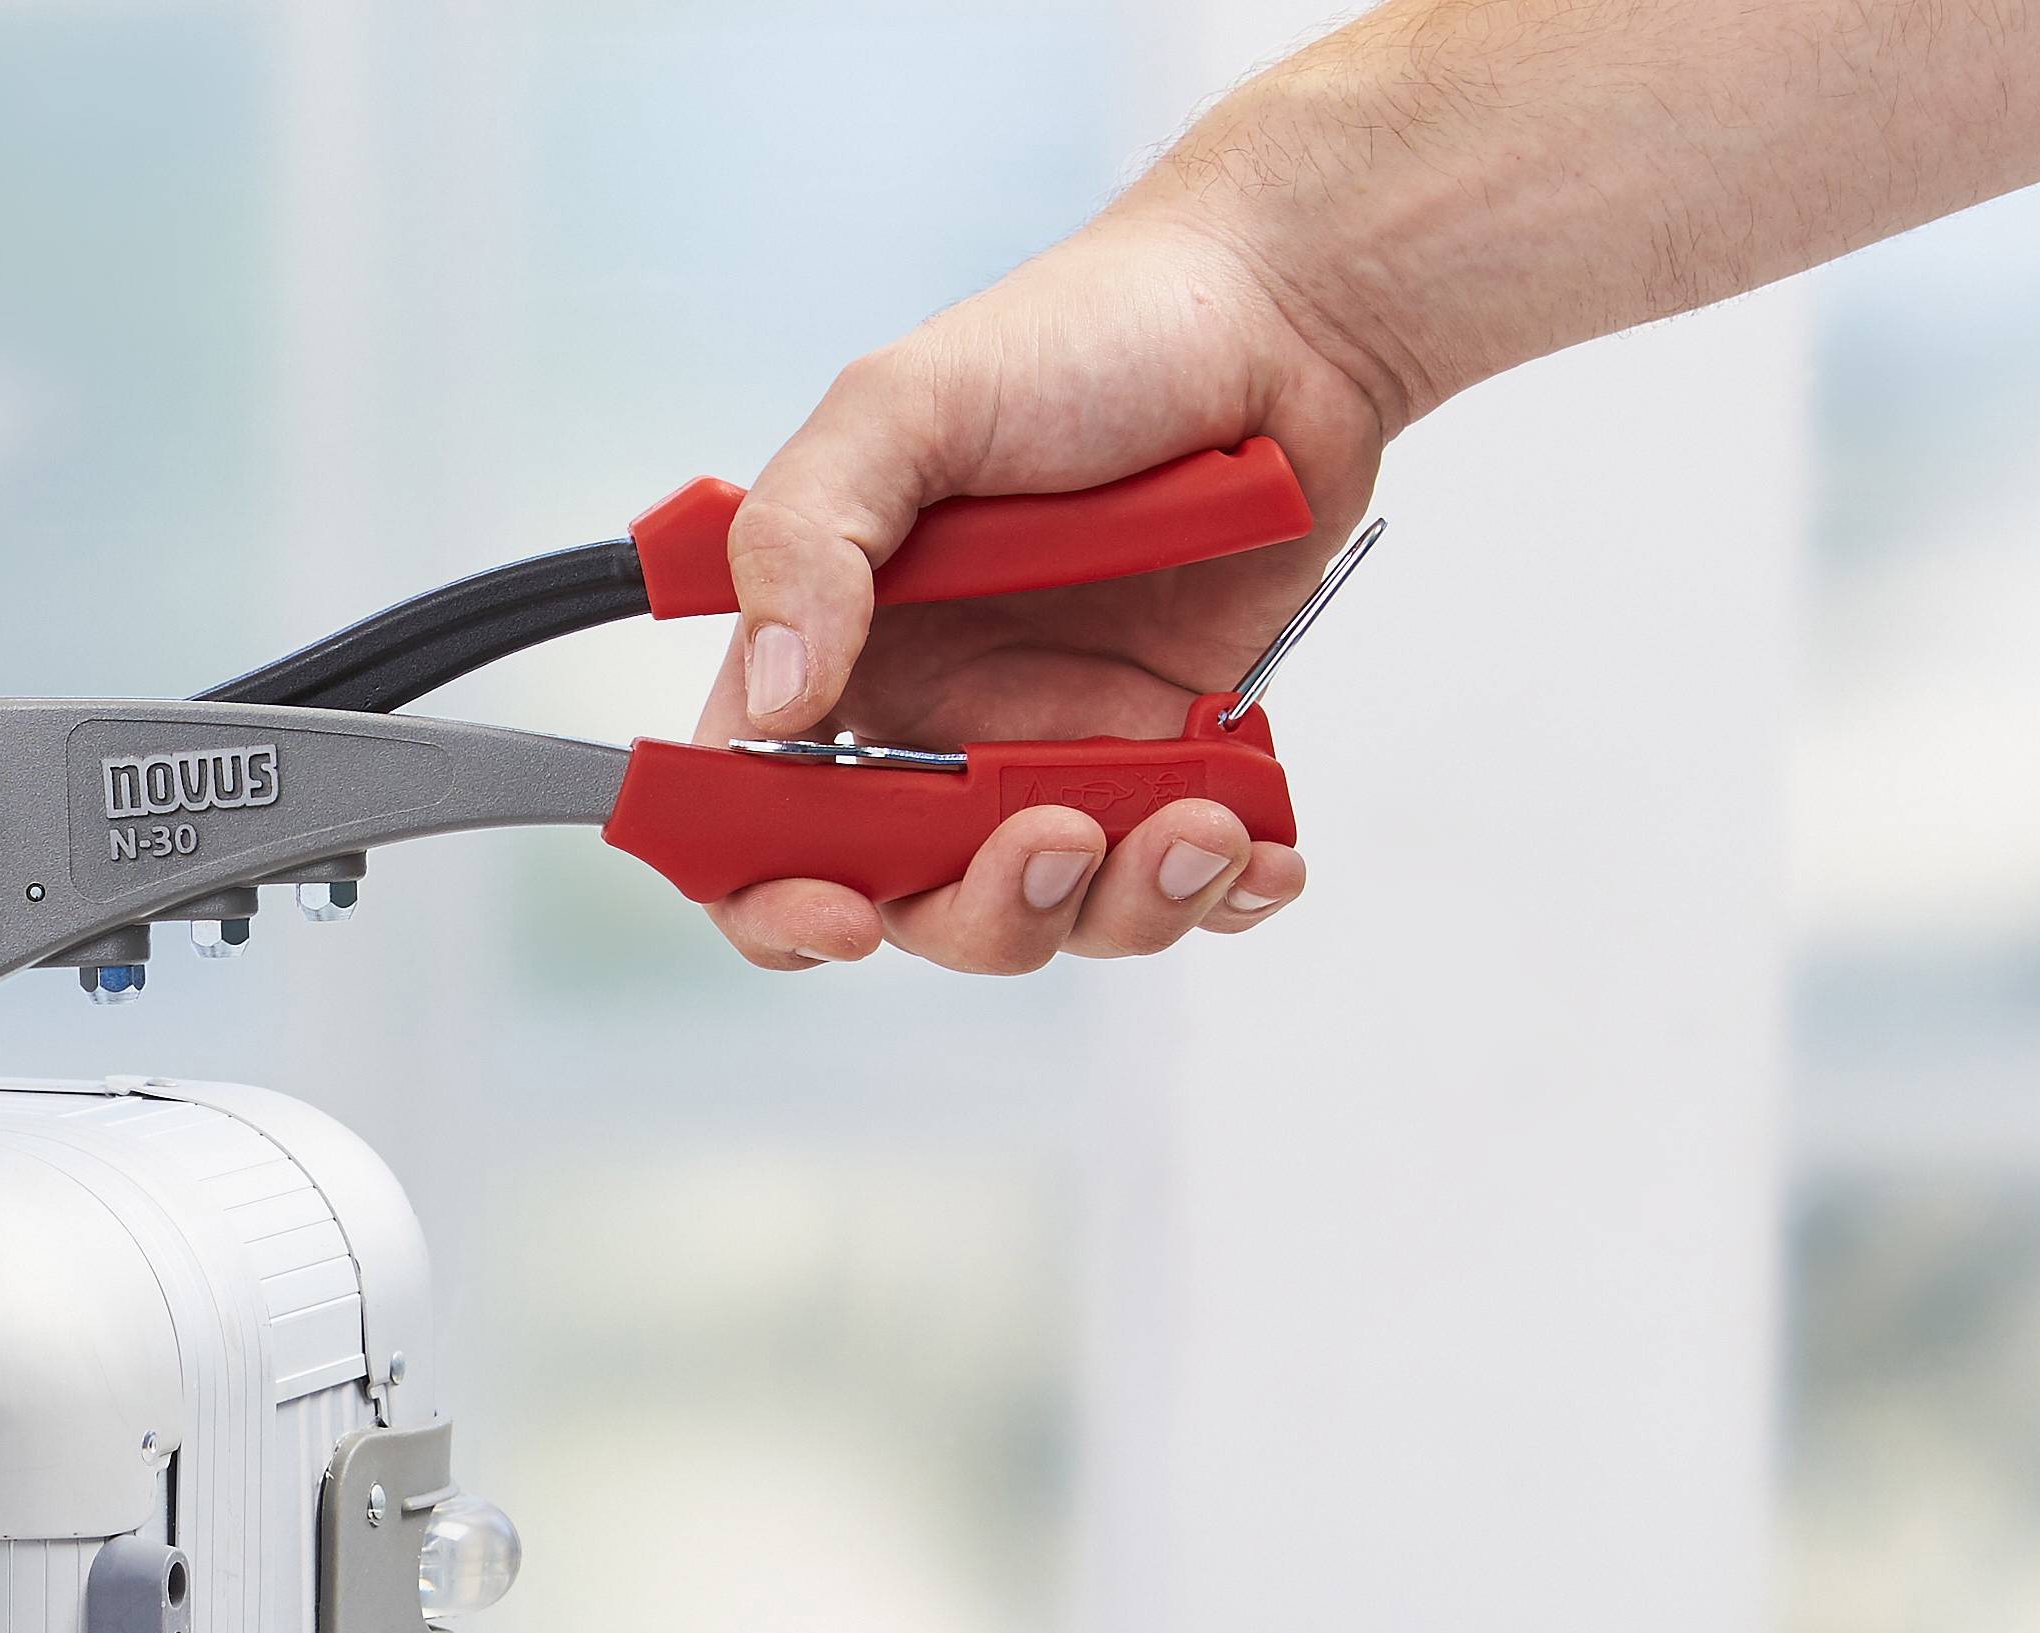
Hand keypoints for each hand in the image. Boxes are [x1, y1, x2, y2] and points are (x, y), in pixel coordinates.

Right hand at [699, 209, 1396, 974]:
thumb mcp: (900, 405)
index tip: (845, 914)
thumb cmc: (1083, 336)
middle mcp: (944, 724)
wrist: (1281, 310)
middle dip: (987, 911)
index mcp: (846, 657)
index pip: (758, 826)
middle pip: (920, 904)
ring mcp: (1069, 745)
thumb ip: (805, 540)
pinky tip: (1261, 853)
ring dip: (1126, 908)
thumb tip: (777, 699)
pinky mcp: (1188, 753)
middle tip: (1060, 835)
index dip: (776, 900)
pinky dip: (1229, 892)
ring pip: (1064, 912)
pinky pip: (1192, 877)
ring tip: (1199, 825)